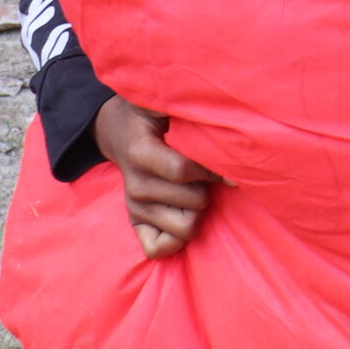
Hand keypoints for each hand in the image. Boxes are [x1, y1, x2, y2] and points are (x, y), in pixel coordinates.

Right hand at [92, 96, 218, 258]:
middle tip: (207, 174)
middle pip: (194, 202)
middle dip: (209, 188)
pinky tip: (183, 213)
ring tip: (196, 190)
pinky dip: (177, 238)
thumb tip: (210, 101)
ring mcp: (135, 207)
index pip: (184, 170)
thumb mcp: (161, 102)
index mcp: (141, 153)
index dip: (214, 170)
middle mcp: (136, 186)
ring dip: (198, 210)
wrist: (119, 132)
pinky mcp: (134, 222)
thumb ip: (181, 100)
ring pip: (185, 228)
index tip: (230, 163)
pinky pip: (159, 248)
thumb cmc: (152, 116)